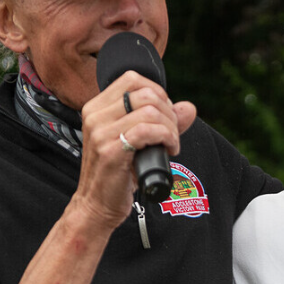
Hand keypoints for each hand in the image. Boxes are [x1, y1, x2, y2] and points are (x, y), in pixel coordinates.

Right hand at [76, 70, 195, 229]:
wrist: (97, 205)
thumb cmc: (116, 173)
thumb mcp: (138, 141)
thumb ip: (163, 121)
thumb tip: (188, 107)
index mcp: (96, 107)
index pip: (132, 79)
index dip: (158, 92)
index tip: (165, 114)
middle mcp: (95, 115)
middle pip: (146, 94)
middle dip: (169, 112)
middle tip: (171, 133)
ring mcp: (100, 132)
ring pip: (150, 111)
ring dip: (170, 127)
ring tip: (170, 143)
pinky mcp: (111, 150)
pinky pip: (148, 130)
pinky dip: (167, 138)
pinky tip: (169, 150)